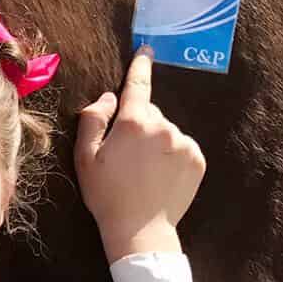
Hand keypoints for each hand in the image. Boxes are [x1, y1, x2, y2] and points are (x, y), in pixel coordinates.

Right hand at [74, 47, 205, 260]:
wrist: (140, 231)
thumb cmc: (106, 194)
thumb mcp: (84, 156)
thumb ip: (93, 119)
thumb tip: (109, 98)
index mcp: (133, 122)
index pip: (137, 85)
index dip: (140, 66)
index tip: (146, 50)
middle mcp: (163, 126)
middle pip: (149, 112)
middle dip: (138, 123)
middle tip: (124, 154)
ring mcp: (184, 143)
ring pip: (166, 130)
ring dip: (155, 140)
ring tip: (142, 169)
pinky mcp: (197, 159)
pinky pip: (181, 146)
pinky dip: (171, 154)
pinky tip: (159, 175)